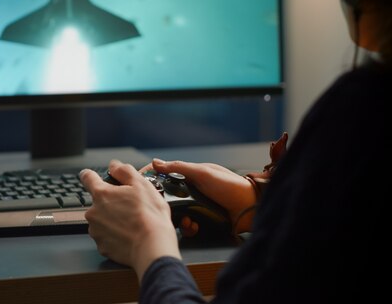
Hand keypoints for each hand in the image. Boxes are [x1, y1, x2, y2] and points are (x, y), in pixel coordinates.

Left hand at [80, 160, 181, 280]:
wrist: (152, 247)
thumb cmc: (149, 216)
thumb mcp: (141, 184)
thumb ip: (124, 171)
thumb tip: (114, 165)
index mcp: (101, 194)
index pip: (87, 177)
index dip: (91, 175)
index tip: (92, 176)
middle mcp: (93, 212)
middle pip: (98, 202)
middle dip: (110, 202)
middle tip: (129, 206)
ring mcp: (96, 231)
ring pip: (101, 220)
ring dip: (112, 220)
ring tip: (131, 223)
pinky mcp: (102, 247)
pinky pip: (106, 237)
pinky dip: (115, 235)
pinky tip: (128, 235)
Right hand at [140, 158, 256, 234]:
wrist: (251, 207)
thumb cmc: (231, 186)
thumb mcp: (203, 173)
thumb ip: (179, 167)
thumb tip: (156, 162)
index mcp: (190, 176)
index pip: (164, 175)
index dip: (151, 179)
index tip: (139, 185)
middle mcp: (191, 191)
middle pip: (167, 198)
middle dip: (165, 206)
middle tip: (164, 211)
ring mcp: (196, 206)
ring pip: (176, 214)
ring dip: (179, 219)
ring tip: (187, 222)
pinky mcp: (202, 220)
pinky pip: (188, 226)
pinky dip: (189, 228)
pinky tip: (195, 227)